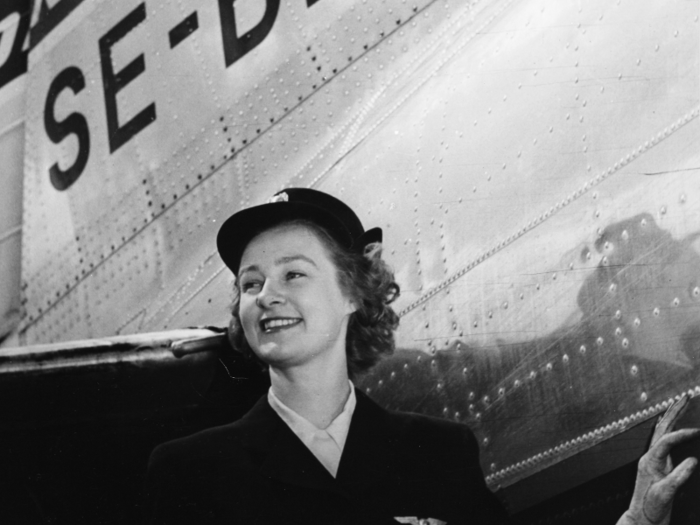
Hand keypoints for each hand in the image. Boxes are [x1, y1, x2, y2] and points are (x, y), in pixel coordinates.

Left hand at [617, 394, 699, 524]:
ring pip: (661, 432)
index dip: (681, 434)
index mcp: (650, 461)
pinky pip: (662, 440)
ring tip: (680, 402)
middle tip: (685, 397)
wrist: (642, 519)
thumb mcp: (666, 493)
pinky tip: (671, 422)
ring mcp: (652, 458)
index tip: (697, 431)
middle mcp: (649, 456)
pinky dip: (668, 428)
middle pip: (661, 428)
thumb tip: (693, 460)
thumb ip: (678, 476)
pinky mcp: (656, 463)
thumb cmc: (652, 507)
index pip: (665, 440)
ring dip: (671, 416)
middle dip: (673, 412)